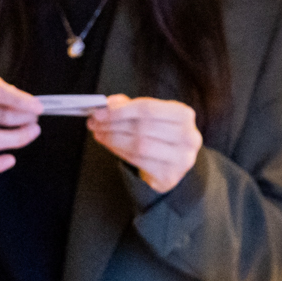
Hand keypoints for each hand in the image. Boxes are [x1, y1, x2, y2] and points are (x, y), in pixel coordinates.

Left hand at [87, 96, 201, 192]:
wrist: (174, 163)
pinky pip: (139, 161)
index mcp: (184, 115)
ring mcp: (181, 158)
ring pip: (140, 145)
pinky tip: (109, 145)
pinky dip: (120, 152)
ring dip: (113, 139)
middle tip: (94, 122)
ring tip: (99, 133)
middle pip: (142, 127)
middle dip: (113, 124)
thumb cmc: (159, 135)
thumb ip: (129, 107)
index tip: (99, 111)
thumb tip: (108, 104)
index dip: (121, 109)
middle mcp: (188, 136)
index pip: (148, 108)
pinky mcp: (169, 175)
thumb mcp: (150, 116)